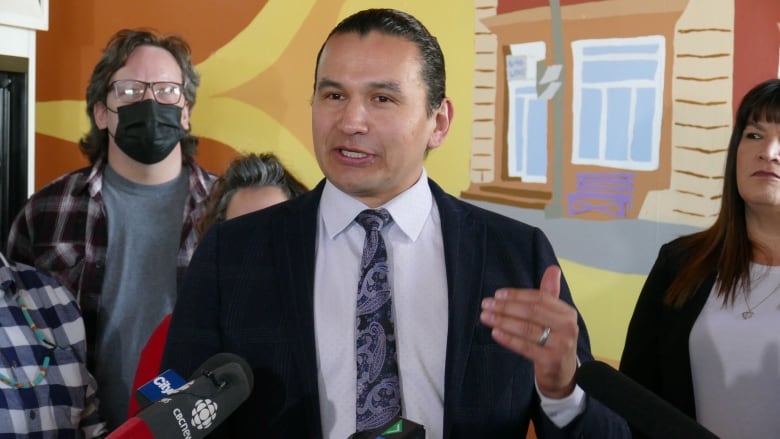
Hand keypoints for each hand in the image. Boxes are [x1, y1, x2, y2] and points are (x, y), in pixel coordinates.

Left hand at [479, 265, 578, 398]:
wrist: (563, 373)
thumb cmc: (554, 339)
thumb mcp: (555, 317)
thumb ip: (550, 294)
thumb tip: (552, 269)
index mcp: (567, 313)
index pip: (540, 298)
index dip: (517, 295)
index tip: (497, 294)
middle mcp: (568, 327)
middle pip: (532, 312)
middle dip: (506, 307)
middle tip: (486, 304)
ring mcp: (560, 345)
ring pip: (527, 329)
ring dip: (503, 321)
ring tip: (486, 317)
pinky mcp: (550, 361)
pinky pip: (525, 347)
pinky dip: (508, 339)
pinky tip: (495, 333)